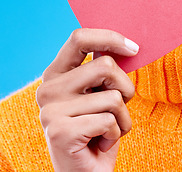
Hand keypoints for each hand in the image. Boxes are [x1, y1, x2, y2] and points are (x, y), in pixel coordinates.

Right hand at [36, 28, 138, 171]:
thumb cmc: (99, 129)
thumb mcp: (101, 92)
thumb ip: (104, 68)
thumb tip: (127, 43)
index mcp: (55, 73)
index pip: (80, 37)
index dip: (110, 38)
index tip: (134, 49)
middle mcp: (47, 89)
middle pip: (105, 66)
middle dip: (124, 88)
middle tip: (116, 108)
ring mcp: (50, 111)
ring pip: (113, 96)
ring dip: (122, 116)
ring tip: (107, 130)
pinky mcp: (60, 132)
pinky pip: (109, 119)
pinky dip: (116, 133)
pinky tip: (101, 143)